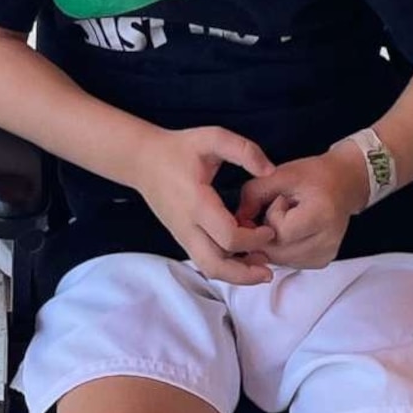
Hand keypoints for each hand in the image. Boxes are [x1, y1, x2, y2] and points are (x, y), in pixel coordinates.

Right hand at [136, 125, 276, 285]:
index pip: (228, 237)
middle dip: (245, 274)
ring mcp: (181, 235)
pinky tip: (242, 256)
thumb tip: (269, 171)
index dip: (253, 240)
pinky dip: (225, 266)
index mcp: (197, 203)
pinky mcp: (181, 237)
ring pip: (208, 268)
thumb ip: (243, 150)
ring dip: (235, 275)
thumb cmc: (178, 148)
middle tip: (269, 270)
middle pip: (216, 266)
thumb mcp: (212, 137)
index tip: (269, 230)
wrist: (142, 159)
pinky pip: (203, 260)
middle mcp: (187, 225)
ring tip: (259, 268)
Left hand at [239, 146, 368, 270]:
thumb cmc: (313, 176)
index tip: (281, 199)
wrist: (344, 184)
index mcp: (322, 215)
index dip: (272, 216)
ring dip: (272, 242)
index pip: (280, 231)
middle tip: (277, 209)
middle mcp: (327, 241)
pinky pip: (288, 262)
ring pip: (279, 260)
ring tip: (286, 219)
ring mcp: (326, 255)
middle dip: (266, 232)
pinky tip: (290, 231)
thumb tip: (237, 221)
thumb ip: (253, 194)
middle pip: (277, 250)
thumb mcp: (280, 174)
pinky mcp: (321, 262)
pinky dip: (281, 249)